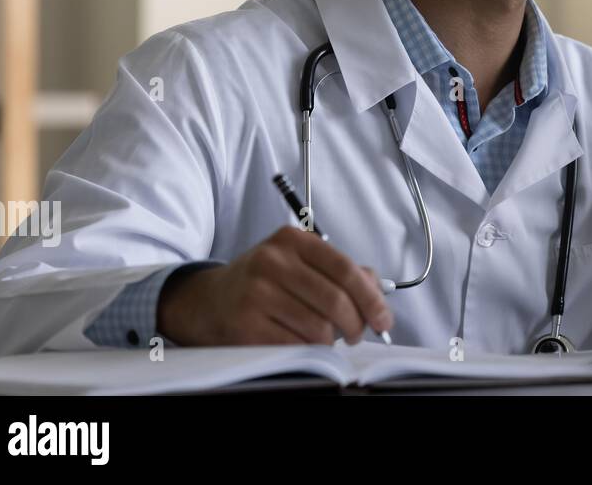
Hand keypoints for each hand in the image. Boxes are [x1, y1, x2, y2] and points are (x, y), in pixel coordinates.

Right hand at [156, 226, 393, 345]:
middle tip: (358, 334)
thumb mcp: (299, 263)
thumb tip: (378, 293)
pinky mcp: (244, 324)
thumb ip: (340, 272)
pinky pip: (295, 345)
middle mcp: (272, 261)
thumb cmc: (264, 282)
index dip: (370, 297)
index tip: (383, 318)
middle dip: (356, 325)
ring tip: (328, 339)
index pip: (345, 268)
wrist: (208, 300)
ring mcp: (256, 293)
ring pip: (318, 327)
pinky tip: (307, 345)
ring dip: (332, 341)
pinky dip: (309, 351)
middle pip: (335, 300)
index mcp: (292, 240)